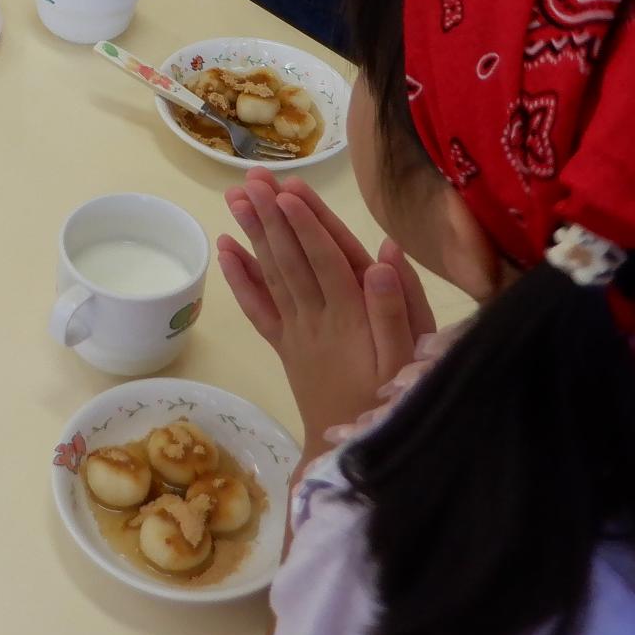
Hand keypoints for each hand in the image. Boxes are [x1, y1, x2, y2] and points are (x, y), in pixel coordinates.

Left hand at [217, 170, 433, 446]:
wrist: (352, 456)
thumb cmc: (392, 404)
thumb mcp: (408, 362)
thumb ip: (396, 309)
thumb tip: (384, 254)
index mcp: (351, 319)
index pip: (325, 261)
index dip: (307, 225)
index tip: (289, 192)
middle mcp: (316, 319)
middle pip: (291, 259)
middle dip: (272, 217)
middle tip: (252, 178)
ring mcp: (296, 331)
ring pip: (272, 274)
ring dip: (254, 234)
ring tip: (236, 198)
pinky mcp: (284, 345)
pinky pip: (258, 308)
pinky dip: (241, 277)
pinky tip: (226, 248)